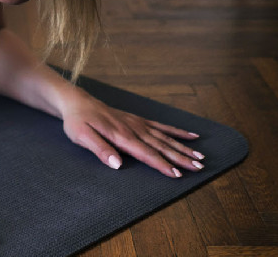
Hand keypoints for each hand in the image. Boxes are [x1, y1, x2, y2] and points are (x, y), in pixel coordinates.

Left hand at [60, 92, 204, 177]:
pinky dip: (176, 132)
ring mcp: (138, 124)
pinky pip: (161, 126)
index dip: (162, 165)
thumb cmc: (77, 121)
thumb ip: (100, 149)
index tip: (177, 175)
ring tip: (200, 157)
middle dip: (180, 158)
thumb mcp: (82, 136)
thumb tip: (117, 164)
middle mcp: (134, 129)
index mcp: (121, 136)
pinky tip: (191, 135)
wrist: (77, 101)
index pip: (146, 153)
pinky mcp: (138, 120)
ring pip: (165, 137)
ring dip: (183, 148)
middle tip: (199, 168)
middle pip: (161, 146)